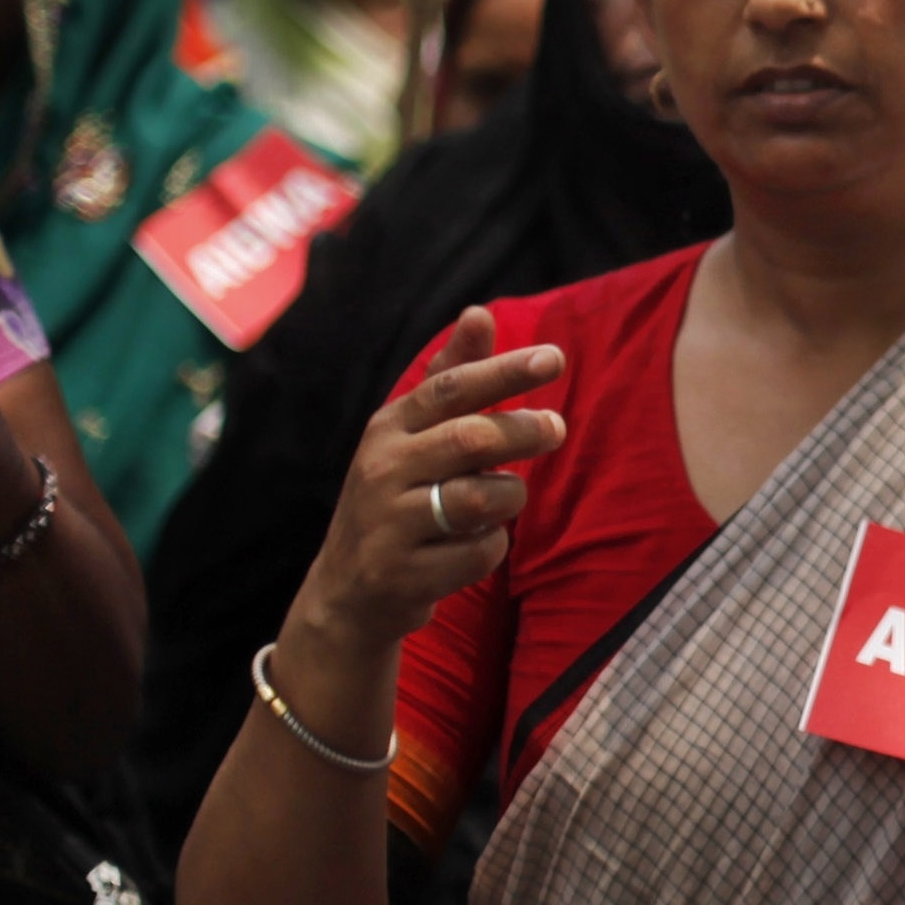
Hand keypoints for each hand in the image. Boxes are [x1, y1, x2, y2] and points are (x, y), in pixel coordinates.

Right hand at [297, 308, 567, 647]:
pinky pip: (479, 554)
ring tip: (498, 501)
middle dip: (524, 430)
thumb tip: (480, 313)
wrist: (347, 591)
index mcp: (389, 428)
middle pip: (472, 439)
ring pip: (482, 499)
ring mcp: (389, 524)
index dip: (504, 370)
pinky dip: (491, 549)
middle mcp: (382, 469)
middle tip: (557, 428)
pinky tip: (470, 547)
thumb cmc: (398, 497)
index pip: (450, 388)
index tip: (555, 357)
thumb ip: (451, 378)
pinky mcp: (402, 574)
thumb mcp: (413, 435)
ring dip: (508, 497)